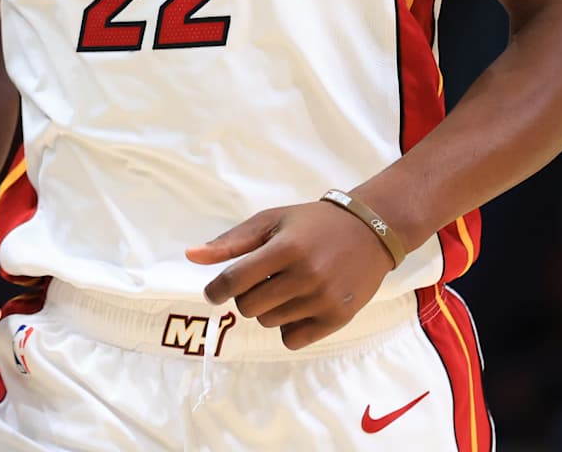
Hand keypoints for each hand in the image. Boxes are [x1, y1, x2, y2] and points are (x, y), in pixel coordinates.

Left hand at [185, 200, 394, 350]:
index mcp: (287, 248)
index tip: (214, 291)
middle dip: (246, 296)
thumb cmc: (312, 224)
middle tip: (261, 281)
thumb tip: (191, 256)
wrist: (369, 231)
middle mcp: (306, 275)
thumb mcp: (272, 221)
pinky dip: (288, 326)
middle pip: (249, 307)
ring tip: (286, 287)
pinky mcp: (337, 318)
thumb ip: (231, 242)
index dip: (216, 290)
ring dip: (268, 309)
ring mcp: (324, 299)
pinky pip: (292, 339)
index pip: (235, 280)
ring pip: (269, 323)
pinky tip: (299, 304)